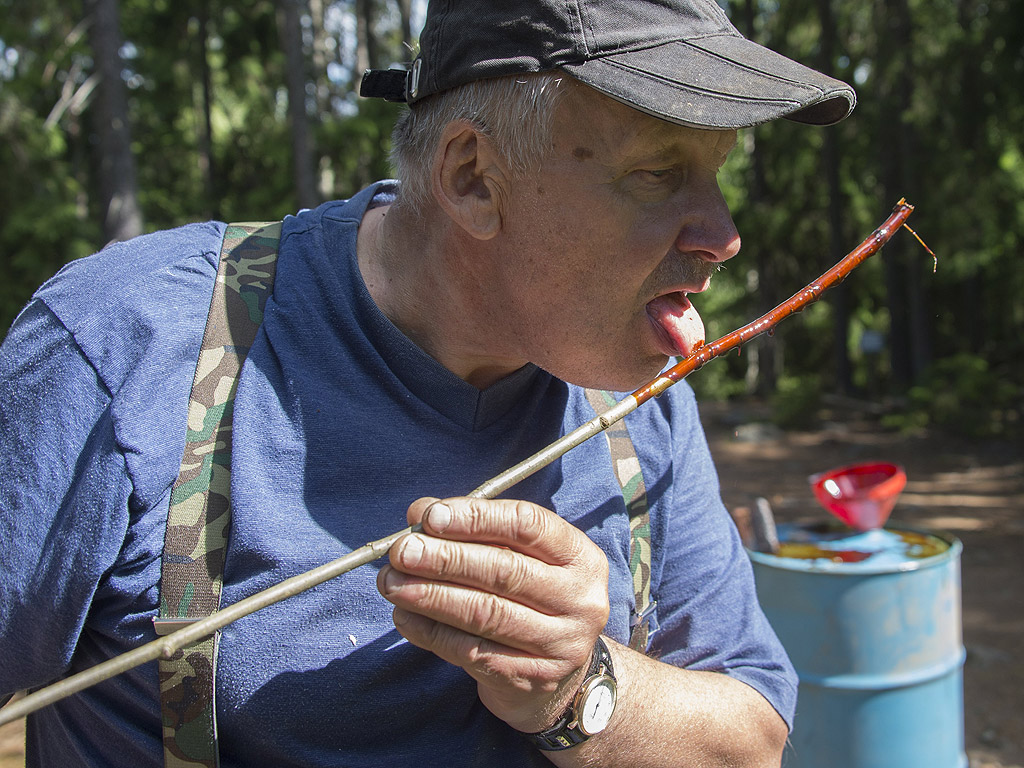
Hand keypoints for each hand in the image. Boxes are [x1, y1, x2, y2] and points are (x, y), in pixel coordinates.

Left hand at [376, 496, 609, 732]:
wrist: (564, 677)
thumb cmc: (532, 599)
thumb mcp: (519, 558)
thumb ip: (475, 532)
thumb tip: (419, 513)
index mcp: (580, 557)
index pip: (528, 525)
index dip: (477, 517)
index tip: (431, 516)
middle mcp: (579, 599)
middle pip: (504, 570)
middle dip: (445, 558)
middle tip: (402, 551)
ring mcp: (560, 643)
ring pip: (485, 613)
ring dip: (430, 595)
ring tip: (392, 582)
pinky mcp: (531, 678)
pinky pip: (471, 651)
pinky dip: (431, 631)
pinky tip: (405, 616)